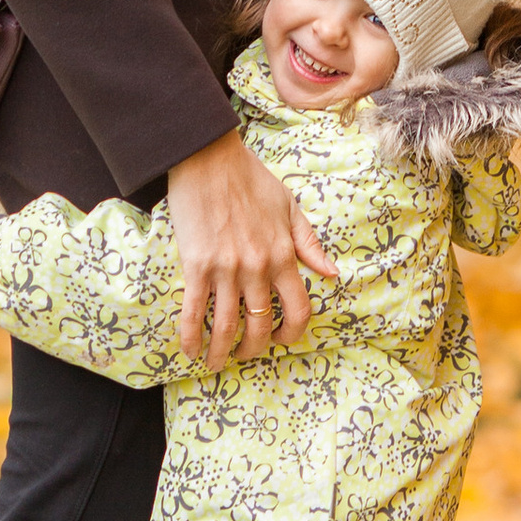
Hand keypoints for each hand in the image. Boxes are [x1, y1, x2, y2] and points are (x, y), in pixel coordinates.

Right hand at [167, 128, 328, 366]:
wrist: (208, 157)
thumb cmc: (250, 178)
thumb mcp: (289, 207)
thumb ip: (308, 243)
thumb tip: (331, 274)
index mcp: (283, 255)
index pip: (298, 309)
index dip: (292, 333)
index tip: (282, 340)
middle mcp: (257, 268)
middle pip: (260, 325)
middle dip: (253, 348)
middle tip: (244, 356)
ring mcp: (226, 269)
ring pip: (226, 325)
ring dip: (221, 351)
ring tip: (214, 363)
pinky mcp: (196, 265)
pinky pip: (193, 310)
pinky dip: (191, 336)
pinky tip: (189, 350)